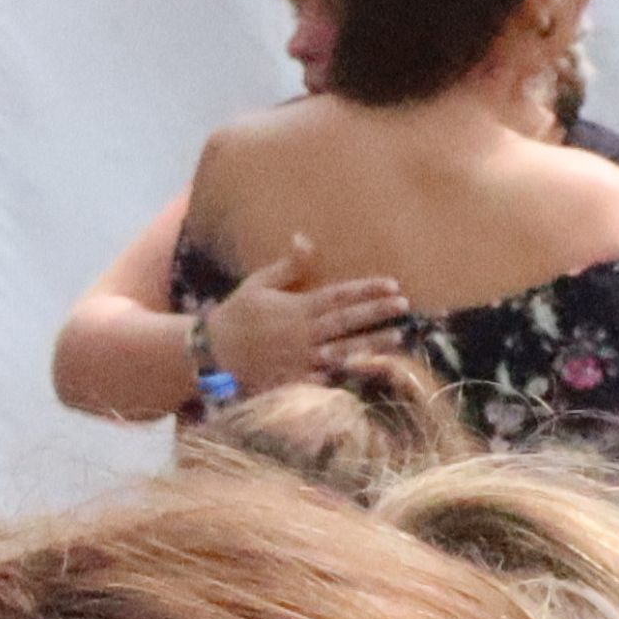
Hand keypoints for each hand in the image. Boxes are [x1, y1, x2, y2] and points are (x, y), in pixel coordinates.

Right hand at [210, 236, 410, 392]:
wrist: (214, 353)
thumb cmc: (237, 314)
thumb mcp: (259, 283)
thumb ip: (288, 266)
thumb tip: (304, 238)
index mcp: (297, 308)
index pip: (340, 296)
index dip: (367, 290)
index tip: (392, 285)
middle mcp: (304, 334)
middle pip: (347, 322)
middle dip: (377, 313)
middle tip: (404, 306)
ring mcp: (302, 359)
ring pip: (344, 350)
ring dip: (372, 344)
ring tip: (398, 337)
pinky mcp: (297, 379)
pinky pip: (327, 377)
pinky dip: (348, 373)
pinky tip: (370, 369)